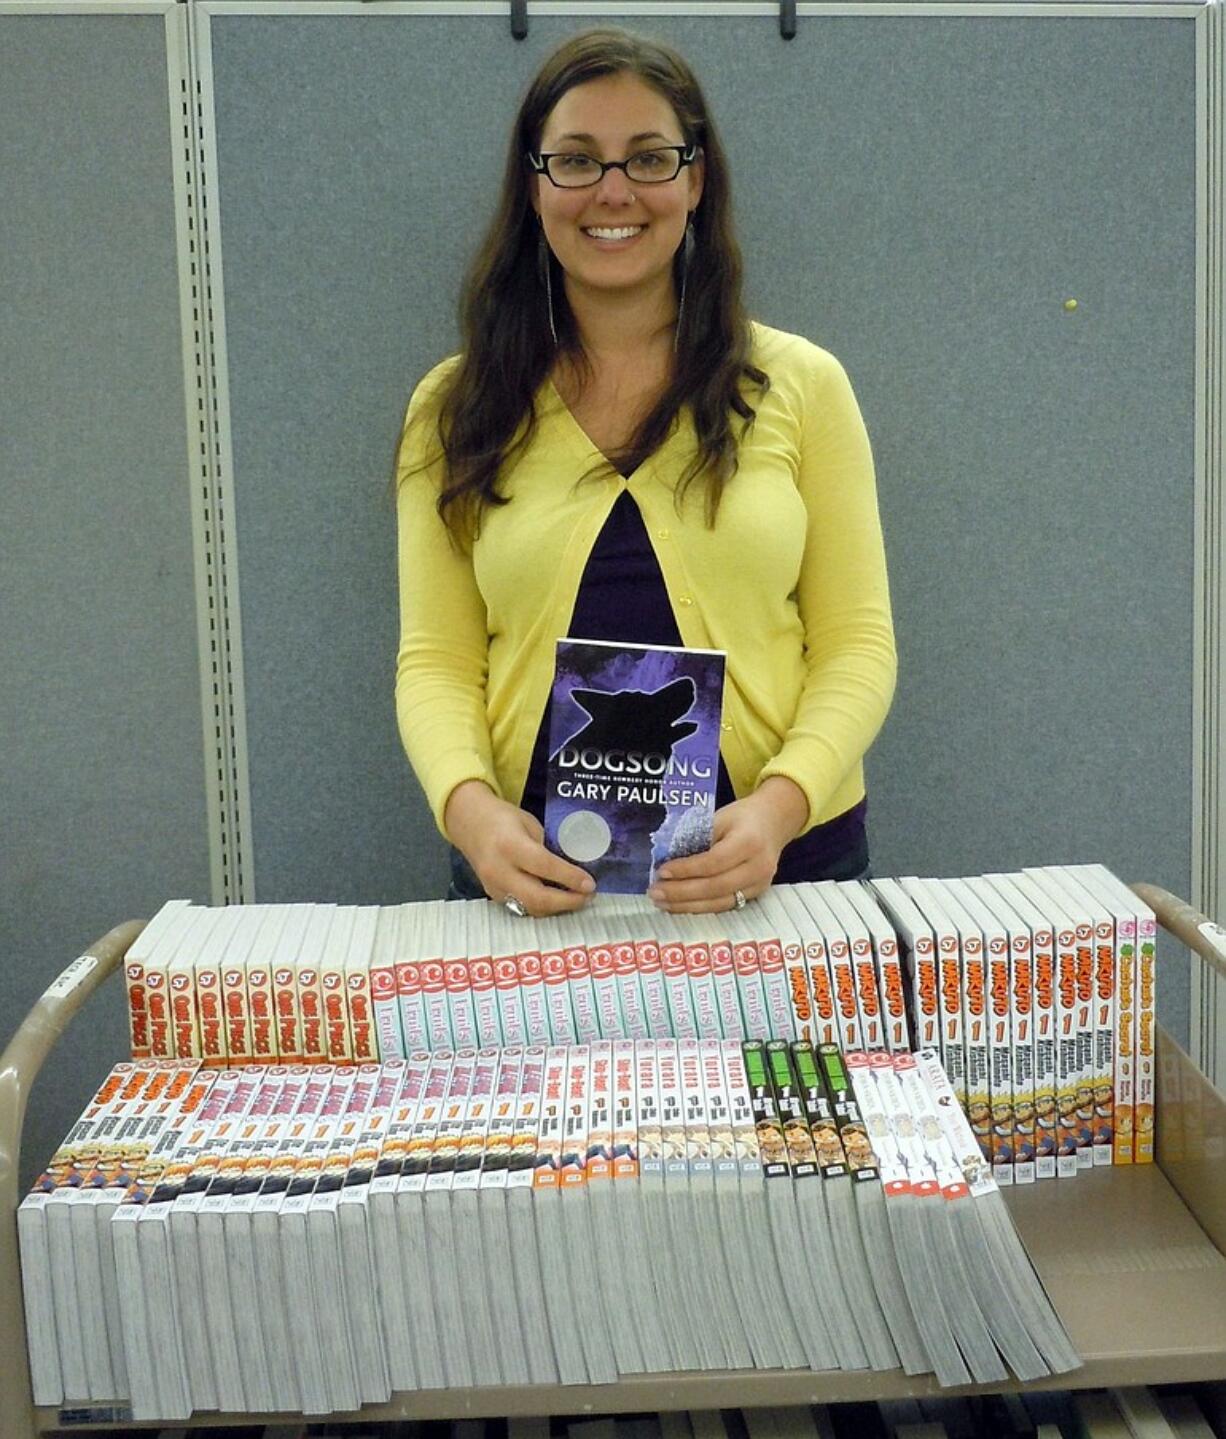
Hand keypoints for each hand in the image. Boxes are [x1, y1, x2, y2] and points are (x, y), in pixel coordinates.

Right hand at [444, 780, 594, 916]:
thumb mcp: (529, 824)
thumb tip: (573, 869)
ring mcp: (494, 886)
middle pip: (537, 897)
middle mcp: (499, 870)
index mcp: (510, 845)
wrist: (469, 824)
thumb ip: (547, 848)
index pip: (544, 866)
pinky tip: (557, 900)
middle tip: (587, 897)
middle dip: (567, 902)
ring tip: (576, 899)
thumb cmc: (503, 819)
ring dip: (557, 908)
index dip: (570, 878)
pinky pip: (522, 906)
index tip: (590, 884)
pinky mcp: (494, 895)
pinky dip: (542, 906)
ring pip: (530, 907)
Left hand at [647, 776, 808, 913]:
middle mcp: (758, 867)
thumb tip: (667, 859)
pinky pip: (725, 905)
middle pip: (715, 887)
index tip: (661, 872)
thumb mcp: (720, 817)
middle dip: (681, 893)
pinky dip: (700, 907)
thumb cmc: (743, 817)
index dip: (686, 870)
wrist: (774, 823)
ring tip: (662, 902)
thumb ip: (697, 837)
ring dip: (687, 905)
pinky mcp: (756, 894)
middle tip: (655, 892)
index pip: (713, 862)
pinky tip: (680, 905)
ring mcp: (760, 884)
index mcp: (749, 842)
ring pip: (719, 902)